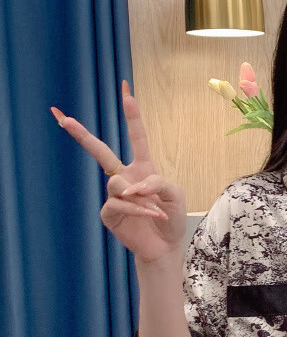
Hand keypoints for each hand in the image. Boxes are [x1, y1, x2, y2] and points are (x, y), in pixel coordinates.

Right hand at [51, 80, 186, 263]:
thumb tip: (132, 186)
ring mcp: (115, 195)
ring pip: (117, 183)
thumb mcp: (174, 195)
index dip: (131, 115)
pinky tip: (152, 216)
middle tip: (61, 117)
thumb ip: (157, 182)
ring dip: (140, 196)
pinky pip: (118, 203)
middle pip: (100, 151)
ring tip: (156, 209)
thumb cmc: (171, 218)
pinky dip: (138, 209)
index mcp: (143, 168)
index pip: (136, 137)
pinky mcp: (109, 213)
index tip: (126, 90)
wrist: (165, 246)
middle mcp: (125, 177)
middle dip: (81, 134)